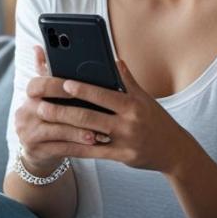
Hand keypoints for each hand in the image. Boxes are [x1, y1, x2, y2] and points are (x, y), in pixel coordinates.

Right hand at [14, 45, 95, 174]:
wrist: (40, 151)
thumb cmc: (53, 117)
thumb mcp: (50, 95)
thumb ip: (48, 72)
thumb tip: (40, 45)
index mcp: (30, 96)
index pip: (38, 84)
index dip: (56, 84)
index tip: (74, 85)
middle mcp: (25, 113)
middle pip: (50, 109)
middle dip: (74, 109)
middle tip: (95, 109)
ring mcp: (28, 133)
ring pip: (58, 130)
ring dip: (81, 131)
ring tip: (100, 132)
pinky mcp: (36, 150)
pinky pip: (62, 148)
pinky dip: (80, 146)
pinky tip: (95, 146)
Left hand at [35, 59, 197, 174]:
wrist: (175, 150)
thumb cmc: (158, 120)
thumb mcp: (146, 99)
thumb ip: (128, 81)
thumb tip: (115, 60)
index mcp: (133, 104)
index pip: (103, 94)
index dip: (83, 89)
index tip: (63, 83)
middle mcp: (128, 122)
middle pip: (90, 115)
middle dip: (63, 110)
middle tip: (41, 105)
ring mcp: (124, 141)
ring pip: (88, 134)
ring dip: (63, 128)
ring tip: (46, 122)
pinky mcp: (122, 157)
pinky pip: (94, 152)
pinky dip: (76, 147)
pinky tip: (61, 143)